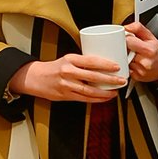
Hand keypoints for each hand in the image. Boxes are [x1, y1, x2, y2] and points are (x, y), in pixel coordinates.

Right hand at [9, 54, 123, 102]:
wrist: (36, 78)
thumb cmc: (54, 67)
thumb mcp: (67, 59)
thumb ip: (82, 62)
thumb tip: (102, 64)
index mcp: (70, 59)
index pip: (90, 61)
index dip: (105, 64)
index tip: (116, 66)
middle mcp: (68, 72)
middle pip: (92, 76)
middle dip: (109, 79)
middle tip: (121, 80)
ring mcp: (66, 85)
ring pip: (89, 90)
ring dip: (104, 92)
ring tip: (115, 91)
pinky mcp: (66, 95)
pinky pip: (84, 99)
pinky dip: (96, 99)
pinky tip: (104, 98)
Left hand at [123, 21, 157, 82]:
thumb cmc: (156, 49)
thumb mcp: (149, 35)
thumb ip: (137, 27)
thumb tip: (126, 27)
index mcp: (149, 50)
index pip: (128, 41)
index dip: (126, 39)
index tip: (127, 39)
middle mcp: (146, 62)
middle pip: (125, 52)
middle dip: (126, 49)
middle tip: (131, 48)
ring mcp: (141, 71)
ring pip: (124, 61)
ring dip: (126, 58)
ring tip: (134, 56)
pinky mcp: (137, 77)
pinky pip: (126, 69)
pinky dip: (128, 65)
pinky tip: (135, 63)